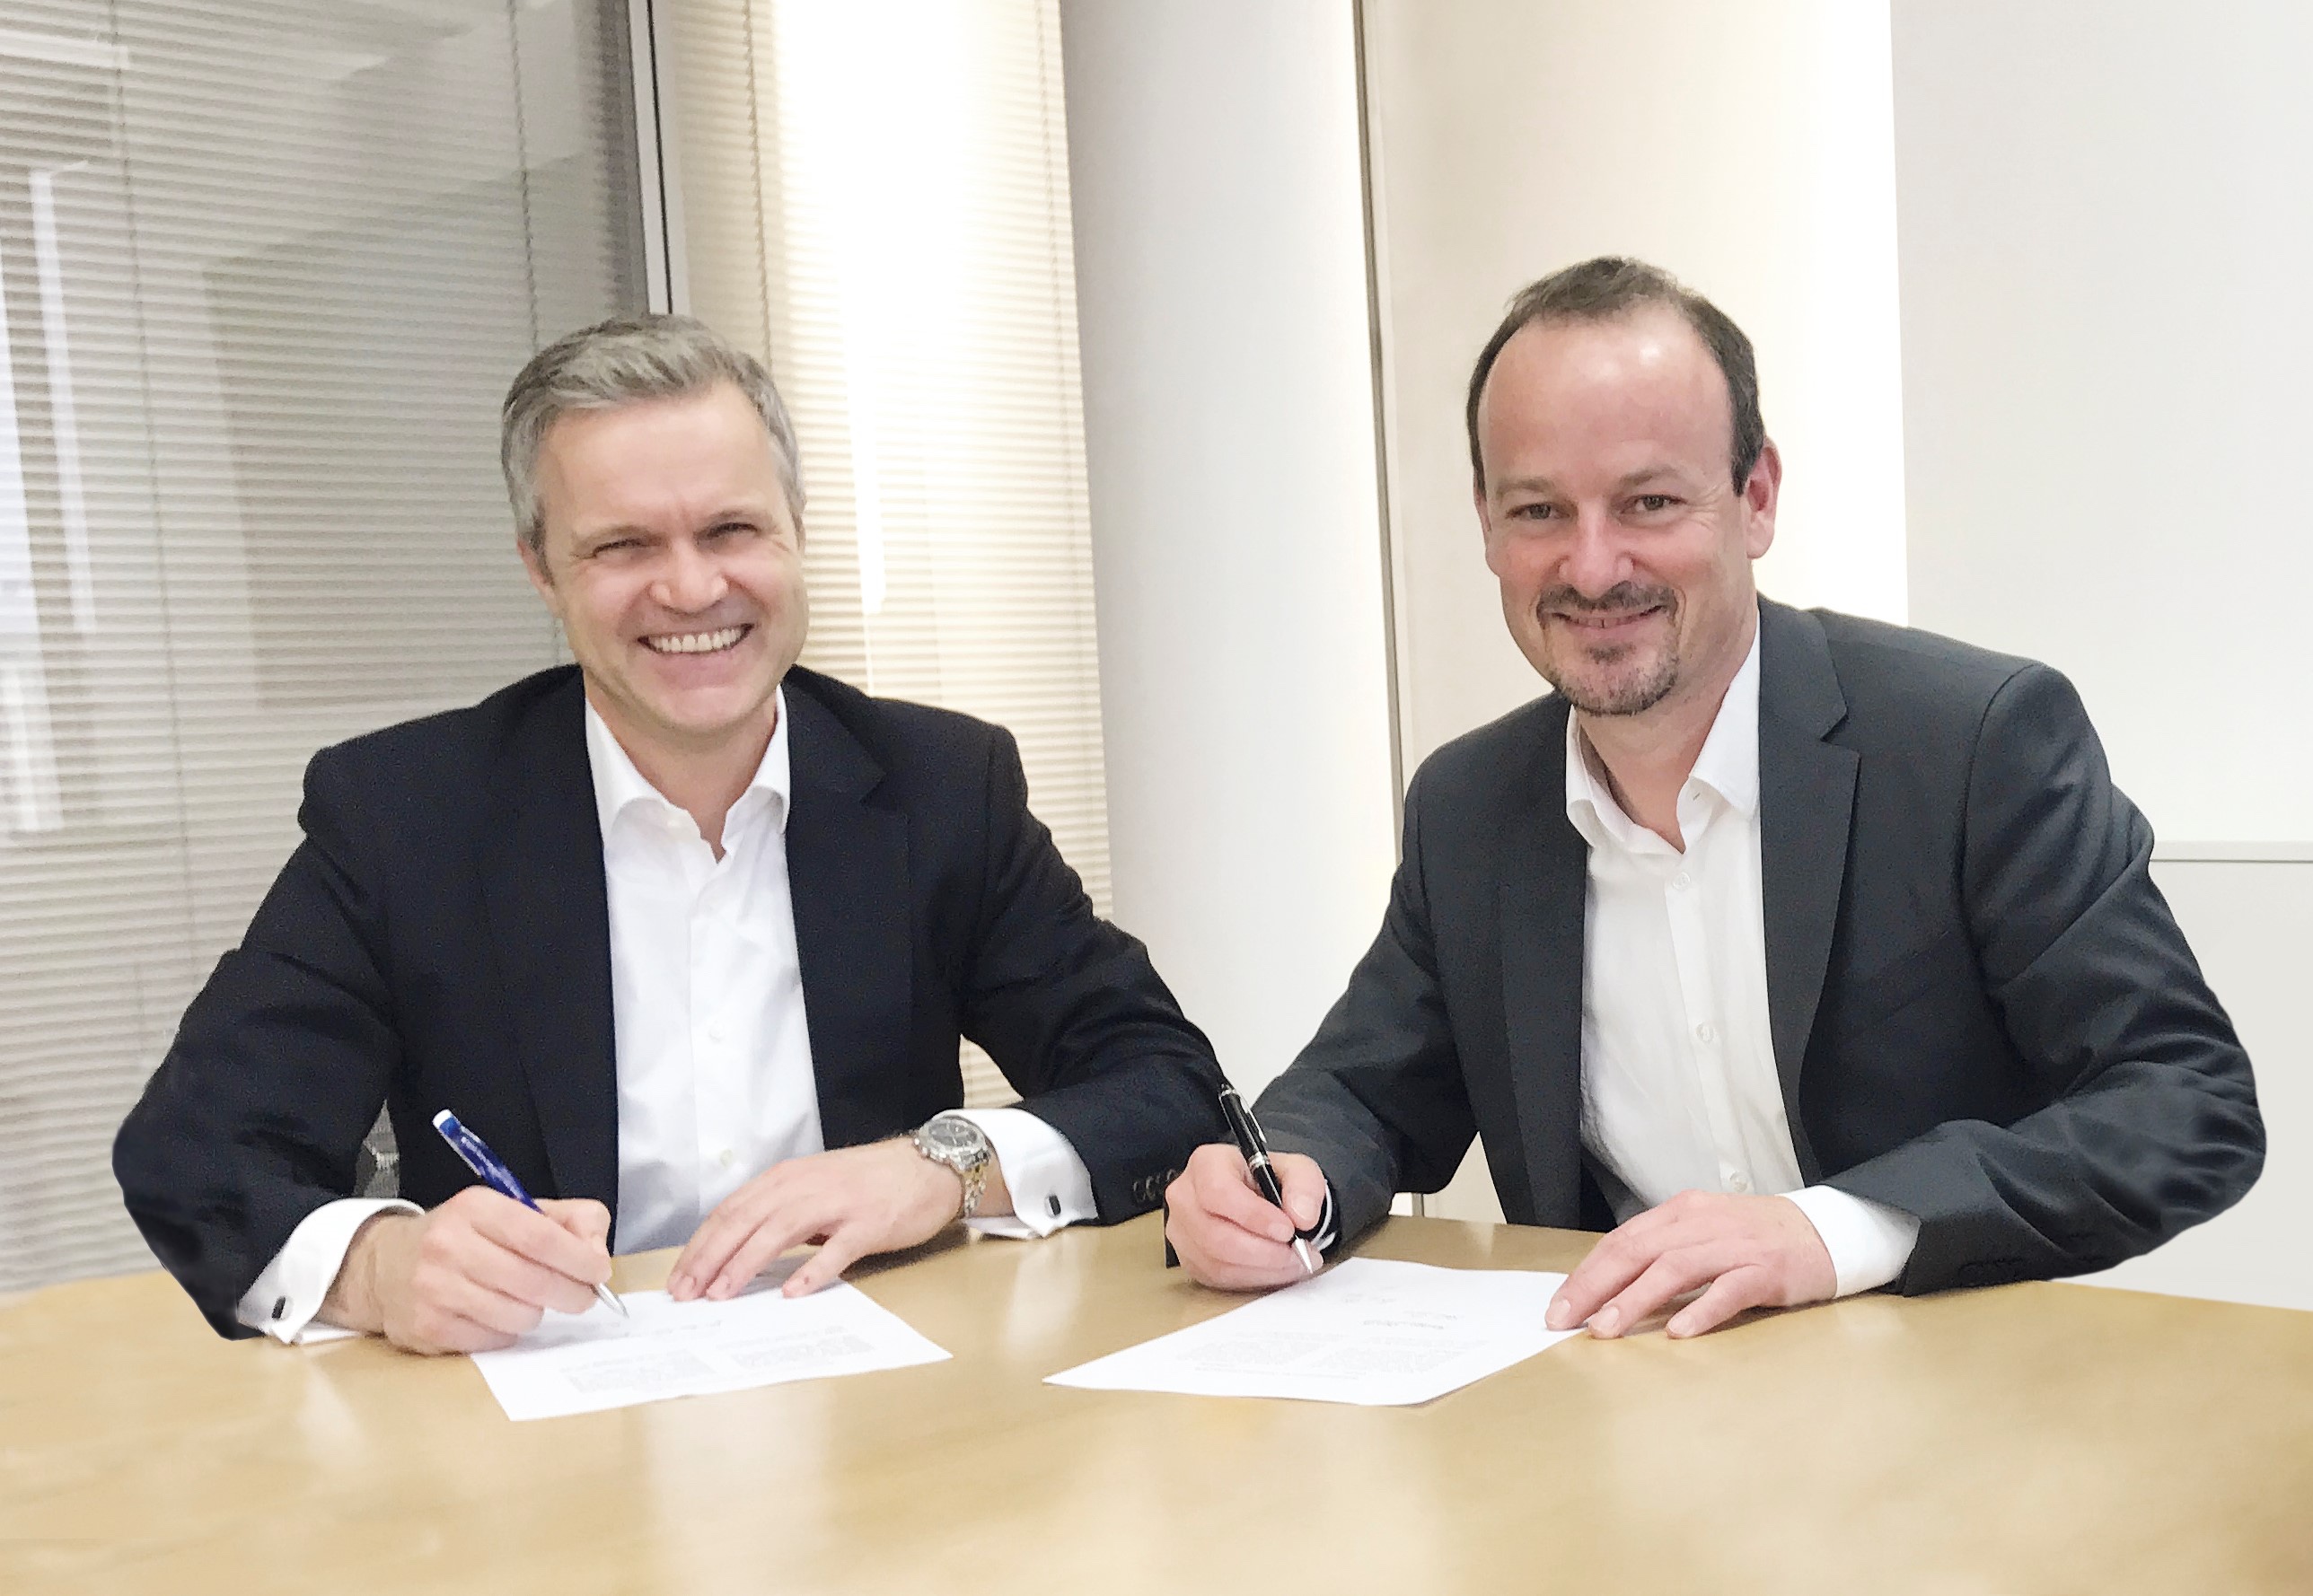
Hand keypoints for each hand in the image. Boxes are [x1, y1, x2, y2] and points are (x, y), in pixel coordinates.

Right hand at [323, 1188, 612, 1354]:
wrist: (385, 1265)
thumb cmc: (465, 1237)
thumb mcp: (514, 1210)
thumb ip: (569, 1221)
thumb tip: (596, 1254)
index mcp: (476, 1207)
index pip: (539, 1237)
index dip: (578, 1259)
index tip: (599, 1272)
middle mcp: (449, 1245)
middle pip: (533, 1280)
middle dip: (571, 1293)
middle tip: (582, 1296)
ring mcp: (434, 1289)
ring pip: (518, 1315)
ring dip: (536, 1312)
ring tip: (527, 1300)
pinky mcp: (428, 1328)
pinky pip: (493, 1339)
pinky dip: (507, 1332)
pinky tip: (496, 1314)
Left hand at [669, 1139, 983, 1301]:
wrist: (927, 1167)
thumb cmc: (867, 1183)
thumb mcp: (813, 1188)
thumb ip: (779, 1213)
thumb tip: (736, 1252)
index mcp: (787, 1179)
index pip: (730, 1211)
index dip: (700, 1245)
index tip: (679, 1278)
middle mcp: (805, 1186)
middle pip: (746, 1221)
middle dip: (710, 1258)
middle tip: (687, 1294)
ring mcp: (837, 1204)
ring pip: (780, 1232)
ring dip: (746, 1263)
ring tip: (723, 1293)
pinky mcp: (868, 1224)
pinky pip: (836, 1250)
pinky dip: (812, 1271)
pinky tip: (793, 1292)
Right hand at [1163, 1141, 1327, 1289]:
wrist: (1257, 1200)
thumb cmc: (1268, 1181)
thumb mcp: (1296, 1170)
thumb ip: (1304, 1186)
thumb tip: (1301, 1216)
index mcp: (1207, 1164)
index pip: (1218, 1192)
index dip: (1253, 1216)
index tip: (1287, 1229)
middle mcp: (1185, 1196)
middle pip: (1216, 1235)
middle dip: (1265, 1252)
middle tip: (1299, 1252)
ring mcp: (1182, 1230)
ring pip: (1217, 1262)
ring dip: (1263, 1269)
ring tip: (1294, 1262)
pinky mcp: (1189, 1259)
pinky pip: (1218, 1278)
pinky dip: (1253, 1278)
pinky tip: (1275, 1269)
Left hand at [1546, 1190, 1835, 1339]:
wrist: (1828, 1230)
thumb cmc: (1757, 1240)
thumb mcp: (1704, 1235)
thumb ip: (1664, 1254)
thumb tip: (1611, 1291)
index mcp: (1681, 1213)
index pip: (1622, 1241)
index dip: (1586, 1273)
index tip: (1559, 1305)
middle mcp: (1702, 1223)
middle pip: (1637, 1251)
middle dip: (1595, 1286)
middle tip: (1566, 1319)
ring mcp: (1735, 1246)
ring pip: (1674, 1269)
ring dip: (1635, 1300)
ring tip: (1607, 1328)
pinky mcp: (1766, 1271)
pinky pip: (1729, 1290)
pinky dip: (1702, 1310)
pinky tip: (1679, 1332)